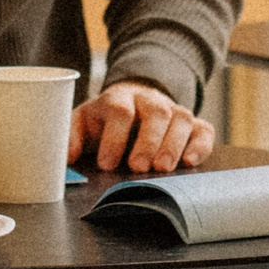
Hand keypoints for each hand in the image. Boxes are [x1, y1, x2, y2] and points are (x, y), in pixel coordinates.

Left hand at [68, 81, 213, 173]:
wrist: (131, 101)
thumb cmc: (104, 119)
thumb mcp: (82, 122)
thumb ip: (70, 137)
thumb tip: (65, 159)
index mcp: (118, 98)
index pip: (119, 110)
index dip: (114, 137)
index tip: (106, 163)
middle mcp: (148, 100)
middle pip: (155, 112)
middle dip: (148, 141)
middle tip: (139, 167)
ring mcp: (172, 109)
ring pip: (181, 117)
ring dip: (173, 144)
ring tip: (163, 169)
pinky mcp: (192, 124)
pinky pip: (203, 128)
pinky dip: (200, 145)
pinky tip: (190, 162)